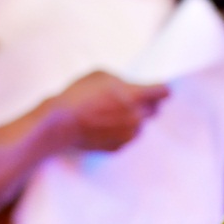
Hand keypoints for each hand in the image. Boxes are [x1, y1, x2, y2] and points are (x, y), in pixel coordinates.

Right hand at [52, 73, 168, 151]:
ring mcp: (129, 135)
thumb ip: (122, 81)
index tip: (159, 89)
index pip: (164, 92)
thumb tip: (130, 87)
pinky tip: (105, 126)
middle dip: (147, 104)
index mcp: (135, 96)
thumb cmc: (78, 95)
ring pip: (141, 125)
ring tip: (112, 114)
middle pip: (154, 110)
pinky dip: (121, 132)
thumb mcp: (100, 75)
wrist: (60, 123)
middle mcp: (137, 117)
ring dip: (133, 119)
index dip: (161, 89)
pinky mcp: (119, 148)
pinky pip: (128, 138)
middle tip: (130, 100)